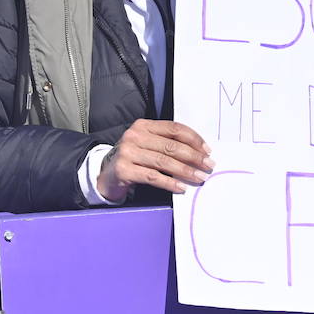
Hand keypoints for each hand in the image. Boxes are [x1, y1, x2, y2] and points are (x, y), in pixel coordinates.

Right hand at [97, 119, 212, 200]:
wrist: (106, 174)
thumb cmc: (133, 159)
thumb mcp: (147, 144)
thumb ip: (167, 144)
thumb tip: (199, 153)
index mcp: (143, 125)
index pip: (174, 129)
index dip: (193, 139)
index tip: (207, 150)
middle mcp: (134, 136)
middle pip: (171, 145)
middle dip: (194, 156)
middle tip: (208, 166)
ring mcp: (127, 152)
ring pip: (164, 161)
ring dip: (186, 171)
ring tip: (199, 177)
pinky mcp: (124, 170)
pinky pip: (153, 177)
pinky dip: (170, 182)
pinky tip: (181, 187)